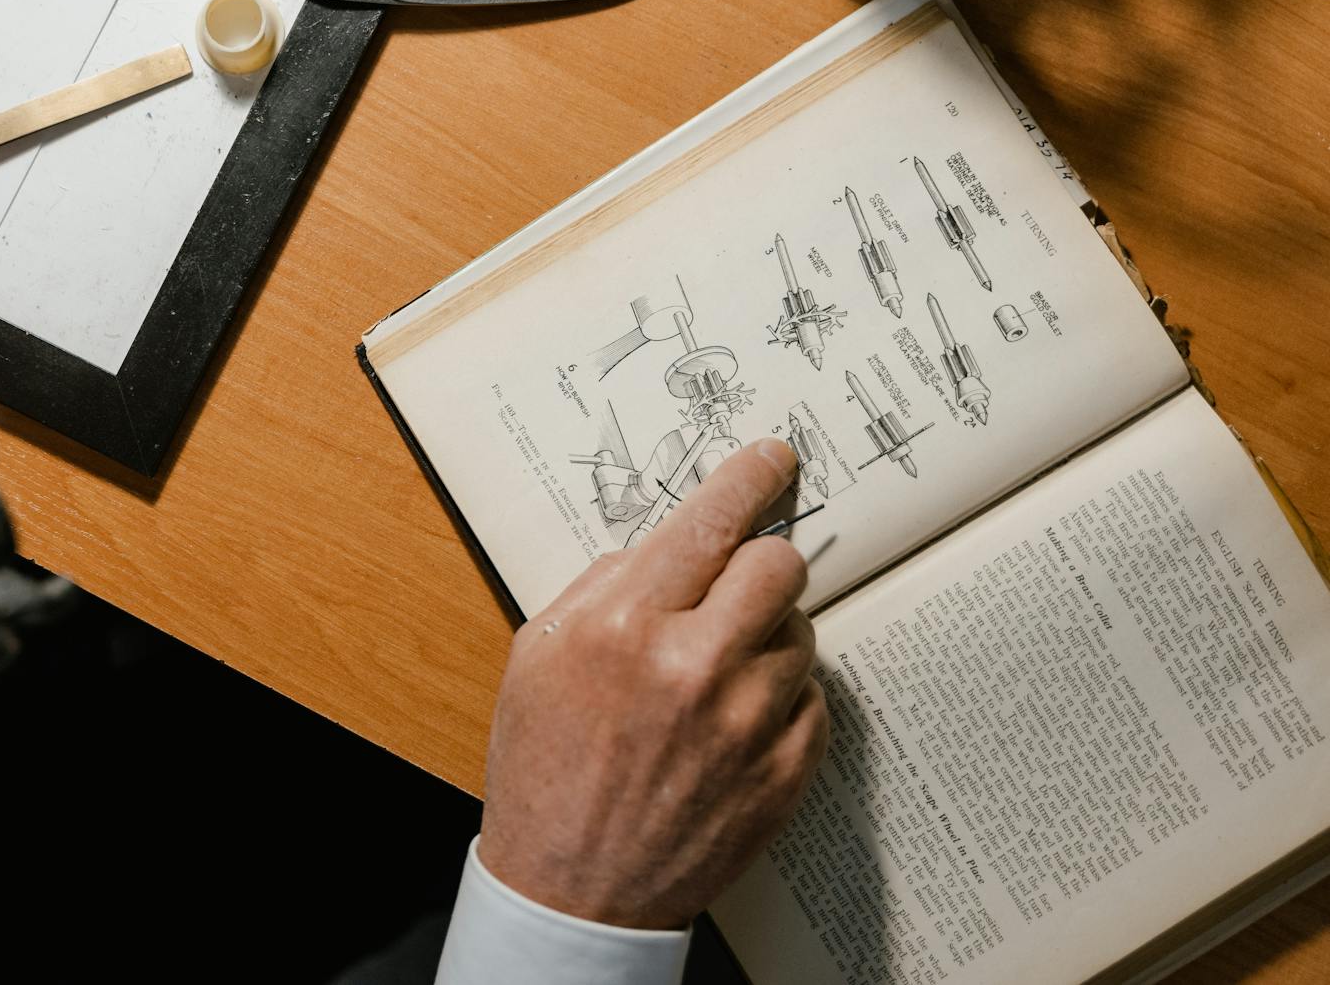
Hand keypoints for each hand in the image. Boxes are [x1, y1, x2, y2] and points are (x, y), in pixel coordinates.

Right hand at [478, 438, 827, 929]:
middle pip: (780, 565)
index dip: (751, 478)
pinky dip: (780, 701)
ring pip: (801, 632)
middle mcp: (692, 666)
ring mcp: (746, 725)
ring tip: (716, 675)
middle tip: (736, 584)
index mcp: (623, 626)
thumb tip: (668, 545)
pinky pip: (813, 701)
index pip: (712, 521)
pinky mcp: (783, 774)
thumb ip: (603, 585)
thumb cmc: (544, 768)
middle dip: (760, 562)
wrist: (572, 890)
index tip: (774, 460)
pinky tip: (731, 725)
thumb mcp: (537, 654)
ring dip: (766, 639)